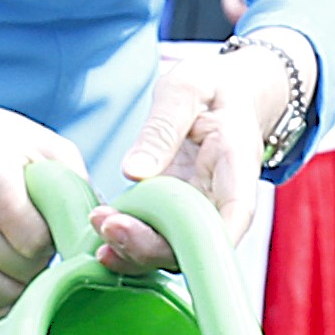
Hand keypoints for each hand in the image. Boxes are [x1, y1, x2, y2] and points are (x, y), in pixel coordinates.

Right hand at [0, 83, 90, 325]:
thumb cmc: (6, 146)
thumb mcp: (49, 149)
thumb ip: (77, 191)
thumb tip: (99, 239)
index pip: (33, 241)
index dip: (53, 240)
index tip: (52, 225)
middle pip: (17, 269)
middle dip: (40, 262)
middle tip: (40, 241)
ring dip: (22, 285)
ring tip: (23, 255)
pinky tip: (7, 279)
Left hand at [114, 38, 301, 250]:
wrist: (224, 93)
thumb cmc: (211, 86)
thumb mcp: (186, 88)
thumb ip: (161, 129)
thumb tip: (133, 173)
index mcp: (238, 166)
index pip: (235, 216)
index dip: (206, 242)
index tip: (160, 240)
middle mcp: (222, 199)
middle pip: (197, 244)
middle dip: (150, 246)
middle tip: (106, 225)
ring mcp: (199, 209)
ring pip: (173, 248)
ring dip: (133, 249)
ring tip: (97, 223)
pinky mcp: (176, 212)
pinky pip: (155, 236)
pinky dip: (127, 239)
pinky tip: (99, 226)